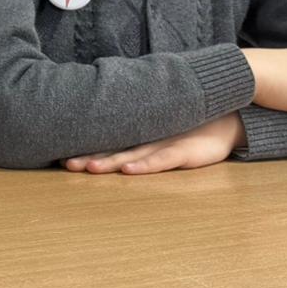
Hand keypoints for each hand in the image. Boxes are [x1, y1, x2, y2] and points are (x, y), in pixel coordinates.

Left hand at [62, 113, 244, 174]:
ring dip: (109, 161)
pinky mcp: (184, 152)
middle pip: (112, 148)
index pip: (106, 141)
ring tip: (88, 167)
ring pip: (131, 154)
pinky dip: (144, 165)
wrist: (228, 117)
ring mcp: (164, 143)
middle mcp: (146, 138)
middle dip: (88, 156)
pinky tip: (129, 170)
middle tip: (64, 163)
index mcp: (139, 133)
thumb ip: (139, 133)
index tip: (58, 154)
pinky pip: (161, 160)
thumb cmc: (190, 125)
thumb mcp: (162, 128)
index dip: (84, 147)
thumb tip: (110, 133)